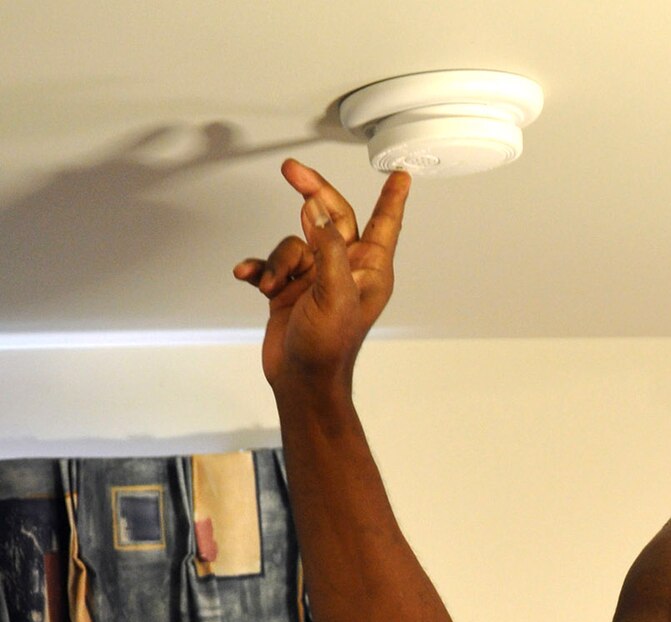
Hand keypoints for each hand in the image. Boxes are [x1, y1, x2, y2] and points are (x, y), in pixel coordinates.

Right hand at [233, 158, 409, 394]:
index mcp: (369, 270)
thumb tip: (317, 212)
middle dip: (310, 193)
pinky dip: (259, 268)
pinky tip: (248, 275)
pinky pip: (271, 264)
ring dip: (278, 261)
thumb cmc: (328, 348)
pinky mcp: (291, 288)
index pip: (384, 224)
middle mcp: (345, 269)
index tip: (400, 176)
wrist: (301, 381)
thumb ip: (329, 247)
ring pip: (294, 243)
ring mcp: (316, 277)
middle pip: (330, 216)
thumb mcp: (335, 292)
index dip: (392, 198)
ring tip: (276, 286)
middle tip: (291, 171)